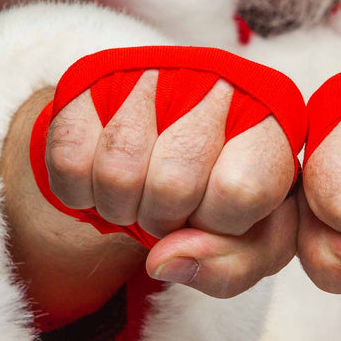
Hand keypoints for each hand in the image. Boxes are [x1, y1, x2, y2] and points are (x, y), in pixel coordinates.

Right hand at [43, 69, 296, 297]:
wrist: (162, 147)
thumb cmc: (220, 194)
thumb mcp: (251, 242)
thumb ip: (232, 265)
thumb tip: (166, 261)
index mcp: (272, 122)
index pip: (241, 190)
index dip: (218, 224)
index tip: (214, 216)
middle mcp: (215, 82)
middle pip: (173, 184)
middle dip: (165, 221)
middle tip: (171, 209)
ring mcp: (150, 75)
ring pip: (117, 174)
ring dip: (121, 209)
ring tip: (139, 194)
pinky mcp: (90, 83)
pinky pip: (69, 162)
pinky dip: (80, 193)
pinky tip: (104, 179)